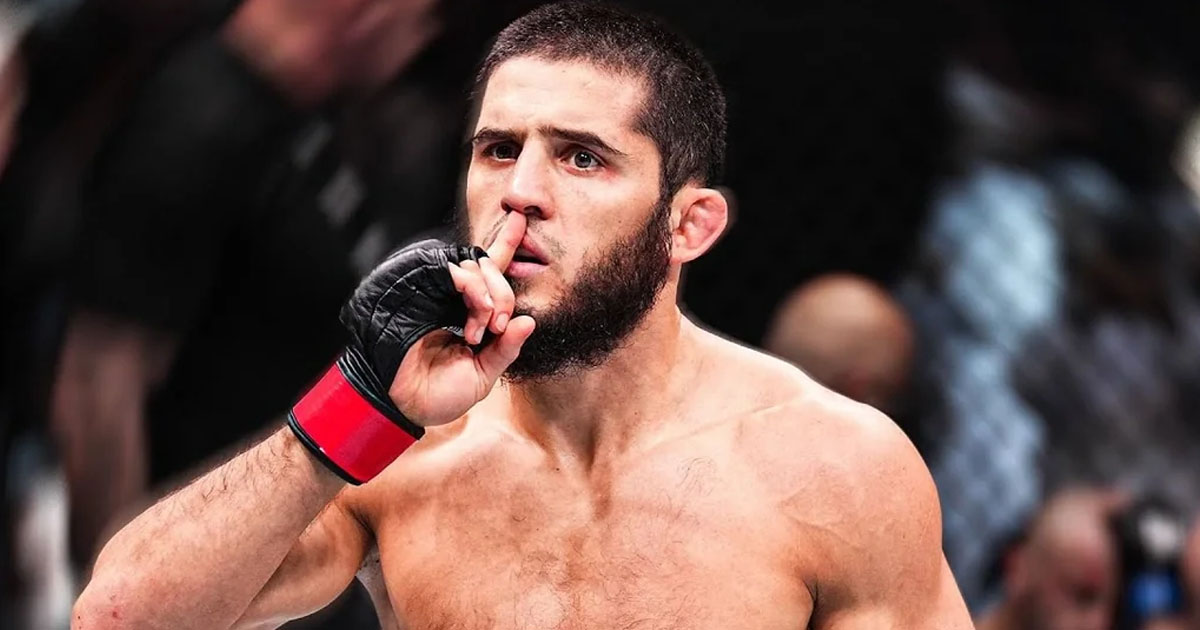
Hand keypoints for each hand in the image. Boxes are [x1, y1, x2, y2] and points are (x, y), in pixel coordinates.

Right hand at [388, 213, 534, 425]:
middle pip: (487, 266)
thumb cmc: (440, 394)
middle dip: (504, 293)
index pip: (490, 272)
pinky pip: (455, 271)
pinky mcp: (421, 287)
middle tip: (499, 325)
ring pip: (472, 265)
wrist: (405, 405)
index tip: (520, 218)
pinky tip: (479, 314)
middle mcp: (452, 297)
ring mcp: (435, 291)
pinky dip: (475, 288)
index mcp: (468, 312)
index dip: (505, 245)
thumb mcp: (484, 374)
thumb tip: (529, 321)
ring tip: (485, 328)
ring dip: (490, 294)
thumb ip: (506, 349)